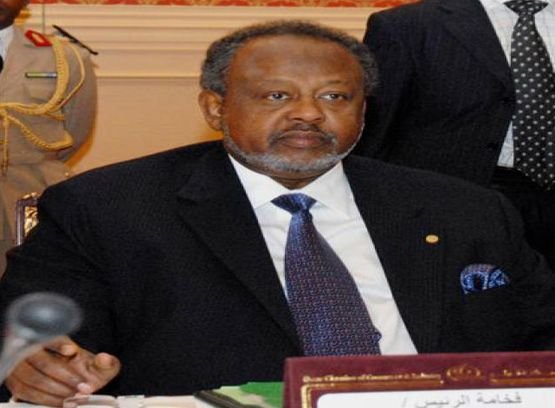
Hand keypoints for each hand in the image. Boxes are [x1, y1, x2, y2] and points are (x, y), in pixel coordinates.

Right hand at [5, 336, 120, 406]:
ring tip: (75, 396)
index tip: (73, 352)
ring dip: (57, 391)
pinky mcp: (16, 383)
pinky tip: (62, 401)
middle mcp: (34, 350)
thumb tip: (104, 359)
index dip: (61, 345)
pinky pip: (26, 393)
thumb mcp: (98, 366)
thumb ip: (106, 362)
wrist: (74, 381)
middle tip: (83, 387)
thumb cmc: (84, 370)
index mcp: (54, 339)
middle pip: (45, 363)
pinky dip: (46, 399)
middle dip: (67, 378)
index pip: (52, 337)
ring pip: (35, 380)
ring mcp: (21, 367)